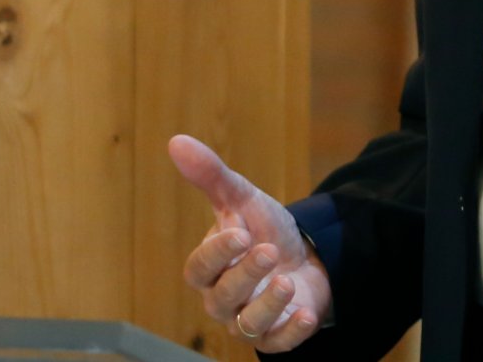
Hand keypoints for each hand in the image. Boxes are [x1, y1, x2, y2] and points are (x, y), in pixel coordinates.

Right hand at [170, 134, 329, 351]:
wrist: (304, 255)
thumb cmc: (264, 229)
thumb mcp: (244, 199)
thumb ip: (212, 176)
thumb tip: (176, 141)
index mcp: (210, 268)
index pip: (199, 269)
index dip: (216, 253)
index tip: (240, 232)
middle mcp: (223, 299)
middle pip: (222, 297)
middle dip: (245, 275)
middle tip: (268, 251)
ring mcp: (249, 320)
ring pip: (247, 325)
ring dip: (267, 306)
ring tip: (286, 282)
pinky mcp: (277, 336)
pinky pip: (278, 344)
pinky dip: (291, 332)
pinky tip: (305, 313)